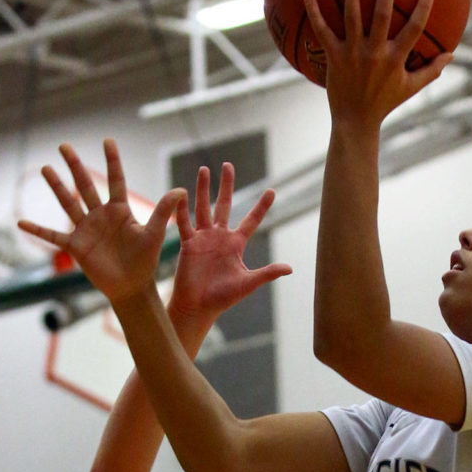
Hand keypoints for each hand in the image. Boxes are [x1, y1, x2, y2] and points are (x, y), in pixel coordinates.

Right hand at [18, 138, 180, 303]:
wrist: (132, 286)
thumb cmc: (145, 261)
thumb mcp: (155, 233)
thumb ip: (164, 211)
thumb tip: (182, 190)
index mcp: (120, 210)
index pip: (116, 180)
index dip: (112, 161)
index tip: (107, 140)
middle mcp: (101, 215)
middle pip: (86, 185)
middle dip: (76, 165)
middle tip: (64, 144)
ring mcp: (86, 229)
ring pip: (69, 203)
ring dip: (56, 186)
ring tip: (45, 168)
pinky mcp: (76, 246)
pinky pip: (53, 237)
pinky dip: (37, 231)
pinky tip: (21, 222)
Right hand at [167, 162, 291, 321]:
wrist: (198, 307)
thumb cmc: (223, 297)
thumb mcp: (248, 283)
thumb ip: (267, 273)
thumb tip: (290, 268)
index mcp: (236, 244)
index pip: (252, 220)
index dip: (261, 206)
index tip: (272, 190)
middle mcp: (220, 237)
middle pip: (225, 205)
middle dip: (226, 185)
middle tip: (228, 165)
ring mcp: (203, 238)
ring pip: (204, 208)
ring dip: (203, 189)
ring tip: (204, 169)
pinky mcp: (188, 244)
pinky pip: (185, 223)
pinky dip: (182, 209)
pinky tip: (181, 194)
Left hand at [304, 0, 452, 126]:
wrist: (356, 121)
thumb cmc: (385, 103)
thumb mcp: (411, 88)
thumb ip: (431, 71)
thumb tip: (451, 55)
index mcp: (395, 59)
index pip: (414, 29)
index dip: (423, 8)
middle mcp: (375, 53)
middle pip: (382, 16)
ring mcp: (353, 54)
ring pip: (352, 18)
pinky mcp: (334, 58)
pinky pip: (323, 32)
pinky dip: (315, 15)